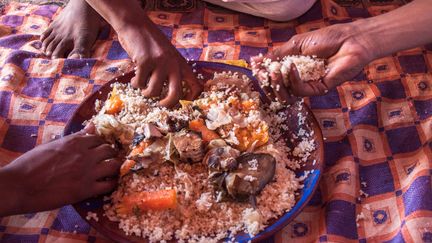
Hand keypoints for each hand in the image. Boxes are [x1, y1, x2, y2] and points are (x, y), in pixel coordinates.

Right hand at [0, 123, 121, 215]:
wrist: (20, 186)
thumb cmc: (30, 164)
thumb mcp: (52, 145)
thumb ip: (75, 137)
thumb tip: (92, 126)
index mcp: (75, 142)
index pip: (98, 138)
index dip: (100, 143)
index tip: (99, 149)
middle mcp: (85, 154)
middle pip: (109, 150)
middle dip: (110, 154)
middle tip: (106, 159)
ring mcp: (87, 172)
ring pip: (114, 165)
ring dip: (114, 167)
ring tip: (110, 171)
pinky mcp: (86, 190)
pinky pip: (109, 185)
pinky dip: (111, 183)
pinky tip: (107, 184)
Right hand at [117, 24, 201, 106]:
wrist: (136, 24)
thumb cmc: (152, 43)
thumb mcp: (170, 55)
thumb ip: (173, 70)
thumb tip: (174, 95)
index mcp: (182, 64)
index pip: (196, 86)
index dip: (191, 99)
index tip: (182, 103)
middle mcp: (173, 64)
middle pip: (175, 94)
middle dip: (167, 104)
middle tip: (160, 104)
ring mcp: (159, 63)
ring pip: (153, 91)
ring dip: (145, 92)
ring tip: (142, 86)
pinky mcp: (144, 62)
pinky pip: (139, 83)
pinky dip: (135, 84)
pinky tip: (134, 77)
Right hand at [251, 22, 374, 100]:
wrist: (350, 40)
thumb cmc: (327, 39)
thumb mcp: (296, 44)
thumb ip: (277, 55)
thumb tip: (257, 61)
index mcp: (292, 67)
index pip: (272, 76)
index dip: (262, 73)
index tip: (255, 66)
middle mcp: (298, 78)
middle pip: (276, 89)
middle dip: (267, 81)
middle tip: (264, 72)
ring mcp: (308, 85)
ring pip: (286, 94)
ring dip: (276, 84)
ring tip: (274, 72)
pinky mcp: (318, 89)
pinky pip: (299, 90)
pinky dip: (293, 79)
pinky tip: (292, 67)